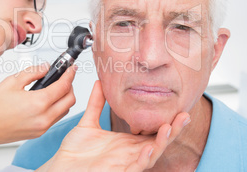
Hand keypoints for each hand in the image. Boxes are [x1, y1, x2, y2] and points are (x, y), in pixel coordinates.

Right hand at [0, 64, 77, 166]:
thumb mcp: (12, 81)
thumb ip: (32, 72)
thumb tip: (45, 67)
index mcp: (38, 103)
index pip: (63, 86)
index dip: (70, 74)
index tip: (71, 69)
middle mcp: (43, 118)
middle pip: (70, 100)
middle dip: (70, 86)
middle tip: (65, 77)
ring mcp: (42, 128)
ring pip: (64, 111)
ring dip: (65, 98)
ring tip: (56, 87)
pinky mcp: (38, 133)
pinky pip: (55, 119)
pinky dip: (57, 108)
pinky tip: (47, 100)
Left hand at [38, 80, 189, 171]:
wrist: (61, 169)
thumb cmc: (74, 153)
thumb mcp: (88, 123)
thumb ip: (96, 104)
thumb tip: (101, 83)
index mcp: (126, 142)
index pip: (151, 130)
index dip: (165, 120)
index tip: (175, 105)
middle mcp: (130, 153)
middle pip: (158, 142)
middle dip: (173, 129)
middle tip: (184, 114)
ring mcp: (126, 164)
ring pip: (152, 154)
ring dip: (163, 142)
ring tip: (170, 127)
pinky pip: (137, 166)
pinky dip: (145, 158)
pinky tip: (150, 147)